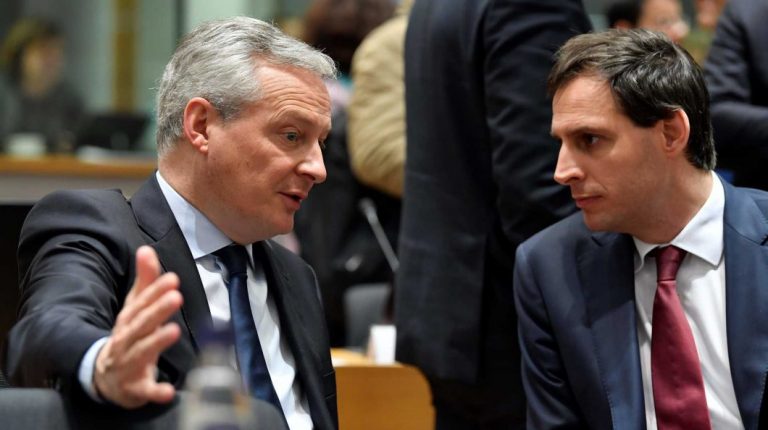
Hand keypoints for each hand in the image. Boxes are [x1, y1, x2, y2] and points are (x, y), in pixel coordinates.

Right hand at [94, 245, 182, 407]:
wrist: (105, 377)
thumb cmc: (129, 336)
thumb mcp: (135, 308)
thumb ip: (145, 281)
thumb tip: (146, 249)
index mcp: (129, 320)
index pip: (142, 303)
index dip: (156, 290)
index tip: (172, 279)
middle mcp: (127, 340)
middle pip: (142, 324)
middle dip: (157, 310)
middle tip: (175, 296)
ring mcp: (129, 363)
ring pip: (142, 352)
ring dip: (157, 341)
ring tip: (174, 330)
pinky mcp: (136, 387)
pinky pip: (145, 389)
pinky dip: (155, 390)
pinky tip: (168, 390)